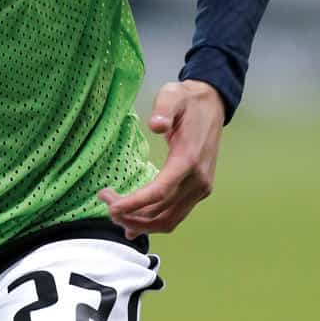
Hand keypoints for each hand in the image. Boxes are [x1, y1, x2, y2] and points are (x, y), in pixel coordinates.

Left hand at [98, 79, 224, 237]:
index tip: (111, 206)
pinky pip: (174, 216)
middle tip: (106, 204)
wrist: (212, 105)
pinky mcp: (198, 191)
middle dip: (131, 216)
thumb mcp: (173, 95)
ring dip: (140, 223)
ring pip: (168, 221)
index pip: (160, 192)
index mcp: (189, 160)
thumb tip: (156, 125)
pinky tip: (133, 225)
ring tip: (115, 213)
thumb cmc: (187, 101)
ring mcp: (200, 189)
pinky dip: (153, 223)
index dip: (134, 204)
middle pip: (161, 213)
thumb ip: (164, 110)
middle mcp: (198, 181)